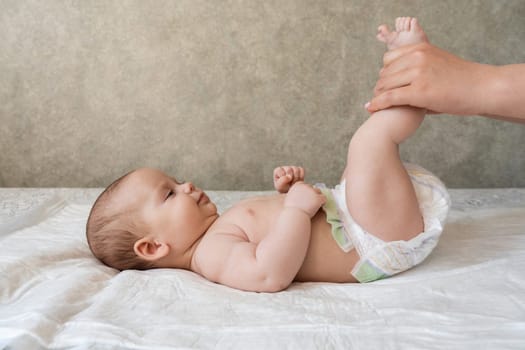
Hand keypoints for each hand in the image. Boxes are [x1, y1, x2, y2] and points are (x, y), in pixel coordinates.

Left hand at [273, 166, 304, 192]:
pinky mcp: (299, 169)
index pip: (280, 171)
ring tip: (294, 183)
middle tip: (290, 184)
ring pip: (296, 169)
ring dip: (296, 178)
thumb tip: (289, 176)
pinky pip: (301, 170)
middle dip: (291, 179)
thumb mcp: (280, 187)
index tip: (284, 183)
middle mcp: (285, 168)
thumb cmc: (283, 189)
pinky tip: (298, 181)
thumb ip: (282, 181)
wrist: (290, 191)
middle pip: (289, 169)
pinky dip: (301, 177)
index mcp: (278, 170)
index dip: (283, 178)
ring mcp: (292, 168)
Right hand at [284, 182, 325, 217]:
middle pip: (312, 188)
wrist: (294, 216)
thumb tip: (300, 194)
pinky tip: (319, 208)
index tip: (305, 199)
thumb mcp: (289, 198)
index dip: (306, 192)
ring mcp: (312, 191)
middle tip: (311, 203)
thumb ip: (295, 194)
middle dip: (312, 195)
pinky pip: (324, 198)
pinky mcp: (318, 198)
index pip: (305, 185)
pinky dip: (323, 203)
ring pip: (319, 192)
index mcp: (298, 185)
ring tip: (315, 206)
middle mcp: (305, 186)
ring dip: (318, 198)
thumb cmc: (291, 211)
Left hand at [367, 42, 490, 115]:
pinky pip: (389, 97)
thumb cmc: (462, 80)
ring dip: (378, 95)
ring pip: (385, 85)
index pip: (389, 58)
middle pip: (385, 73)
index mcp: (421, 48)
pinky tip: (370, 109)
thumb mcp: (438, 63)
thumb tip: (402, 80)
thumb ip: (419, 68)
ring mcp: (418, 74)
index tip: (385, 84)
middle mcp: (417, 57)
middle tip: (377, 98)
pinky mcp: (419, 92)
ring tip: (375, 105)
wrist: (482, 88)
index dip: (385, 73)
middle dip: (380, 86)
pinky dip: (377, 104)